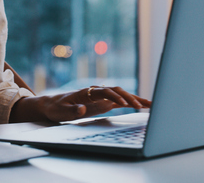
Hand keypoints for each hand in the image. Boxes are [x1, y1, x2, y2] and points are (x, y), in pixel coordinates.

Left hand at [10, 86, 151, 122]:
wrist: (52, 104)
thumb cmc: (56, 107)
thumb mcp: (61, 111)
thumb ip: (72, 111)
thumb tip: (82, 109)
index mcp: (86, 92)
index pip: (104, 91)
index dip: (114, 96)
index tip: (123, 103)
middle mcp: (96, 92)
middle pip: (117, 91)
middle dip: (130, 97)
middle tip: (143, 105)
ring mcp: (101, 96)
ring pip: (122, 95)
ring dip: (135, 99)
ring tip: (151, 104)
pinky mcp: (104, 102)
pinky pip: (120, 102)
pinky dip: (131, 103)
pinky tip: (142, 106)